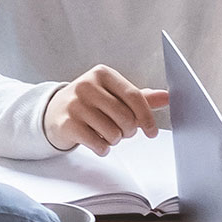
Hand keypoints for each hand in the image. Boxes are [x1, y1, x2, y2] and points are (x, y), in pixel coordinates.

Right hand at [42, 65, 169, 155]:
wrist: (54, 112)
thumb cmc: (90, 103)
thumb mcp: (113, 94)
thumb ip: (140, 97)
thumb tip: (167, 96)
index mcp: (102, 73)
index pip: (134, 95)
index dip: (147, 117)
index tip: (151, 132)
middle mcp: (87, 85)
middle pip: (125, 117)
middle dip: (128, 131)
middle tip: (122, 131)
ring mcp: (75, 104)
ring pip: (112, 133)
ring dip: (114, 140)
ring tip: (106, 134)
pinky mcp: (67, 123)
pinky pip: (97, 143)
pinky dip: (102, 148)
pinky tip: (97, 142)